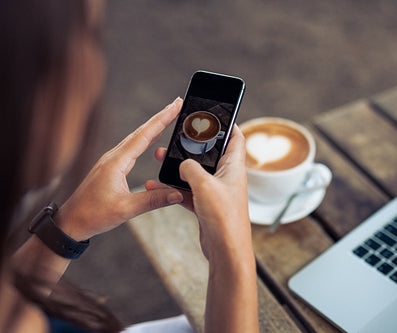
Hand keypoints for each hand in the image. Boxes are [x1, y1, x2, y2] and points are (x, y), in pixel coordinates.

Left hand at [56, 98, 183, 240]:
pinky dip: (145, 139)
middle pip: (141, 131)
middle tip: (176, 104)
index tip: (175, 105)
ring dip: (153, 127)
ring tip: (169, 117)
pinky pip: (131, 148)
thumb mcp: (126, 209)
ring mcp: (111, 161)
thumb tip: (177, 193)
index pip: (144, 135)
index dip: (162, 119)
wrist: (71, 222)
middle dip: (160, 117)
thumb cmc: (93, 215)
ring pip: (136, 138)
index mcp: (116, 162)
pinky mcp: (111, 167)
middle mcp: (113, 157)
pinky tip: (152, 139)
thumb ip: (153, 200)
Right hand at [147, 125, 252, 261]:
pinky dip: (173, 188)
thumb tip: (183, 163)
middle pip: (210, 154)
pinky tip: (156, 186)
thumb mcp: (204, 185)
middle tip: (177, 137)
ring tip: (160, 158)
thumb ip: (191, 168)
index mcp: (234, 167)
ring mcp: (216, 192)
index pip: (236, 138)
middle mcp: (226, 178)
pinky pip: (188, 192)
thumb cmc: (224, 217)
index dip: (229, 124)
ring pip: (195, 173)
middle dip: (193, 146)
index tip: (216, 115)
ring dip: (178, 167)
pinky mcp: (206, 206)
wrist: (225, 251)